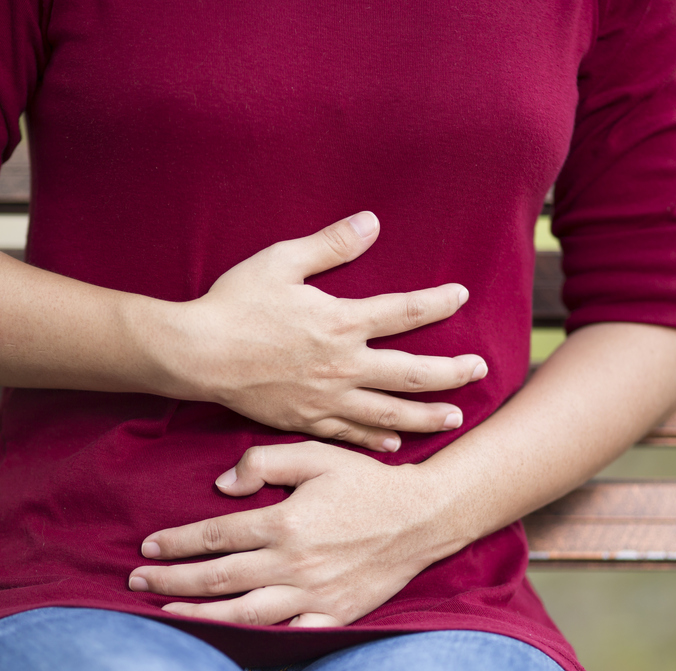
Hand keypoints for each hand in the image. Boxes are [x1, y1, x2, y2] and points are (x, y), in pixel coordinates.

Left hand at [128, 441, 469, 626]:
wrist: (423, 517)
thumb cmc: (367, 482)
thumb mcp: (316, 454)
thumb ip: (264, 460)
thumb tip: (221, 485)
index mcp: (284, 523)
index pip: (215, 537)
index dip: (176, 543)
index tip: (148, 548)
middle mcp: (293, 564)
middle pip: (219, 578)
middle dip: (172, 582)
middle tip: (137, 585)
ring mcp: (313, 595)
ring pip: (244, 613)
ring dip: (199, 616)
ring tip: (167, 616)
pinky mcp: (334, 614)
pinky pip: (288, 635)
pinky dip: (257, 643)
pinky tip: (230, 644)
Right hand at [164, 213, 486, 451]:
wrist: (195, 355)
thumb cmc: (235, 304)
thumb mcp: (281, 262)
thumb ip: (330, 245)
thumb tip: (371, 222)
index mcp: (340, 323)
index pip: (404, 312)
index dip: (437, 303)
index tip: (461, 296)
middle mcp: (342, 366)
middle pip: (411, 373)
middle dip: (451, 373)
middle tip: (480, 370)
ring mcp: (325, 399)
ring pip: (388, 413)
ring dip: (426, 416)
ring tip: (455, 417)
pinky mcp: (305, 421)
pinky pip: (349, 435)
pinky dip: (375, 440)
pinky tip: (393, 444)